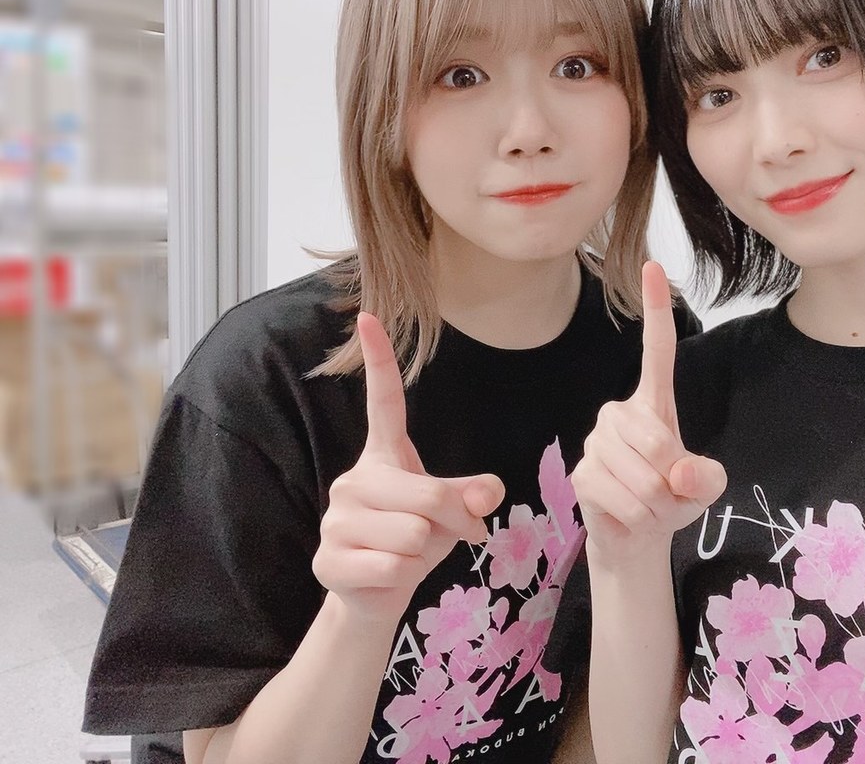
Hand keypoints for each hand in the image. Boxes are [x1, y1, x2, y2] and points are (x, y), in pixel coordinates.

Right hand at [312, 313, 504, 623]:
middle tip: (456, 534)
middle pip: (427, 492)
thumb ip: (472, 496)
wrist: (375, 595)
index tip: (369, 317)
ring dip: (425, 553)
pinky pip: (394, 567)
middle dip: (454, 520)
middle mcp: (354, 479)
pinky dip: (404, 578)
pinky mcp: (328, 558)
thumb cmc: (416, 543)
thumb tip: (488, 493)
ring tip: (408, 555)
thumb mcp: (454, 514)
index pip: (383, 402)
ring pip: (413, 533)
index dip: (378, 360)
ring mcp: (336, 519)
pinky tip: (385, 576)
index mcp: (384, 457)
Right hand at [571, 262, 726, 566]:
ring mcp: (596, 440)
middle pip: (657, 441)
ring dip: (655, 503)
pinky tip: (629, 514)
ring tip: (649, 505)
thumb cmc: (672, 498)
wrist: (638, 537)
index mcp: (653, 403)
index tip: (652, 266)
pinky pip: (622, 497)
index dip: (654, 310)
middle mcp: (619, 414)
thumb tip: (677, 473)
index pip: (656, 351)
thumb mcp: (703, 487)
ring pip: (640, 475)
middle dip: (672, 480)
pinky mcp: (581, 472)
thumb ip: (705, 477)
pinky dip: (636, 516)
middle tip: (668, 493)